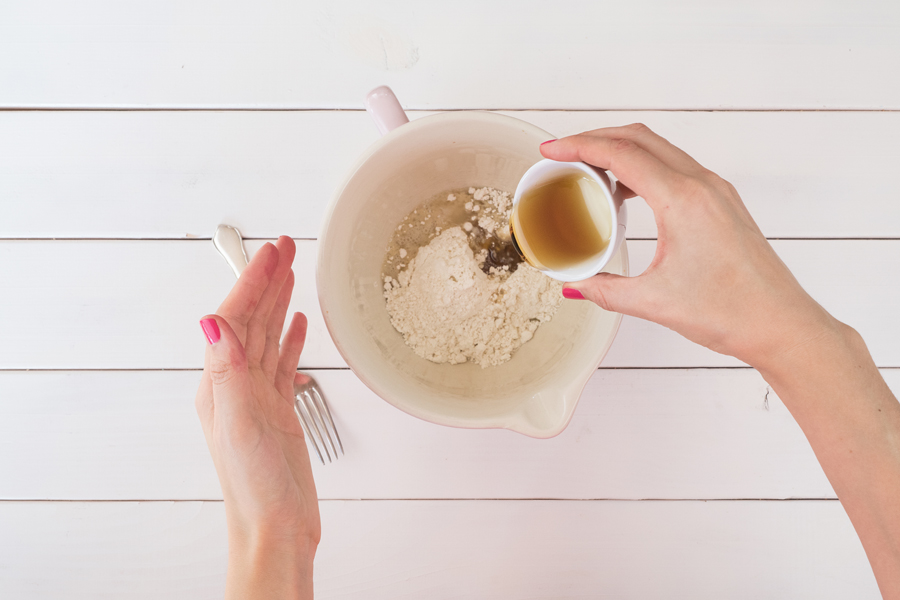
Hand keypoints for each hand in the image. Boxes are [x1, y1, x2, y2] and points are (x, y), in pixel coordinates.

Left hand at [195, 236, 318, 599]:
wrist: (277, 526)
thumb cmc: (256, 486)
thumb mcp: (240, 423)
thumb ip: (228, 371)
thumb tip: (213, 322)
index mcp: (220, 383)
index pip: (236, 318)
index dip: (254, 282)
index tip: (272, 252)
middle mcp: (235, 385)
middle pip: (252, 320)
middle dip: (267, 281)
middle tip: (285, 248)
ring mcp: (257, 397)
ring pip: (268, 336)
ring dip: (279, 302)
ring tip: (292, 272)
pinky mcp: (278, 410)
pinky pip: (283, 363)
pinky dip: (291, 339)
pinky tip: (298, 324)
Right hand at [541, 124, 837, 368]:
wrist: (781, 324)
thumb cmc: (732, 311)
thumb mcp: (655, 302)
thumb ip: (606, 290)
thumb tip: (573, 286)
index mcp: (683, 200)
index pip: (621, 154)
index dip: (578, 147)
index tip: (550, 151)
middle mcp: (702, 185)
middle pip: (639, 138)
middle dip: (594, 139)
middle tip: (561, 154)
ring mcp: (716, 191)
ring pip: (659, 149)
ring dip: (620, 150)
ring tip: (587, 171)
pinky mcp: (722, 202)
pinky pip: (675, 167)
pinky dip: (644, 167)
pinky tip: (625, 194)